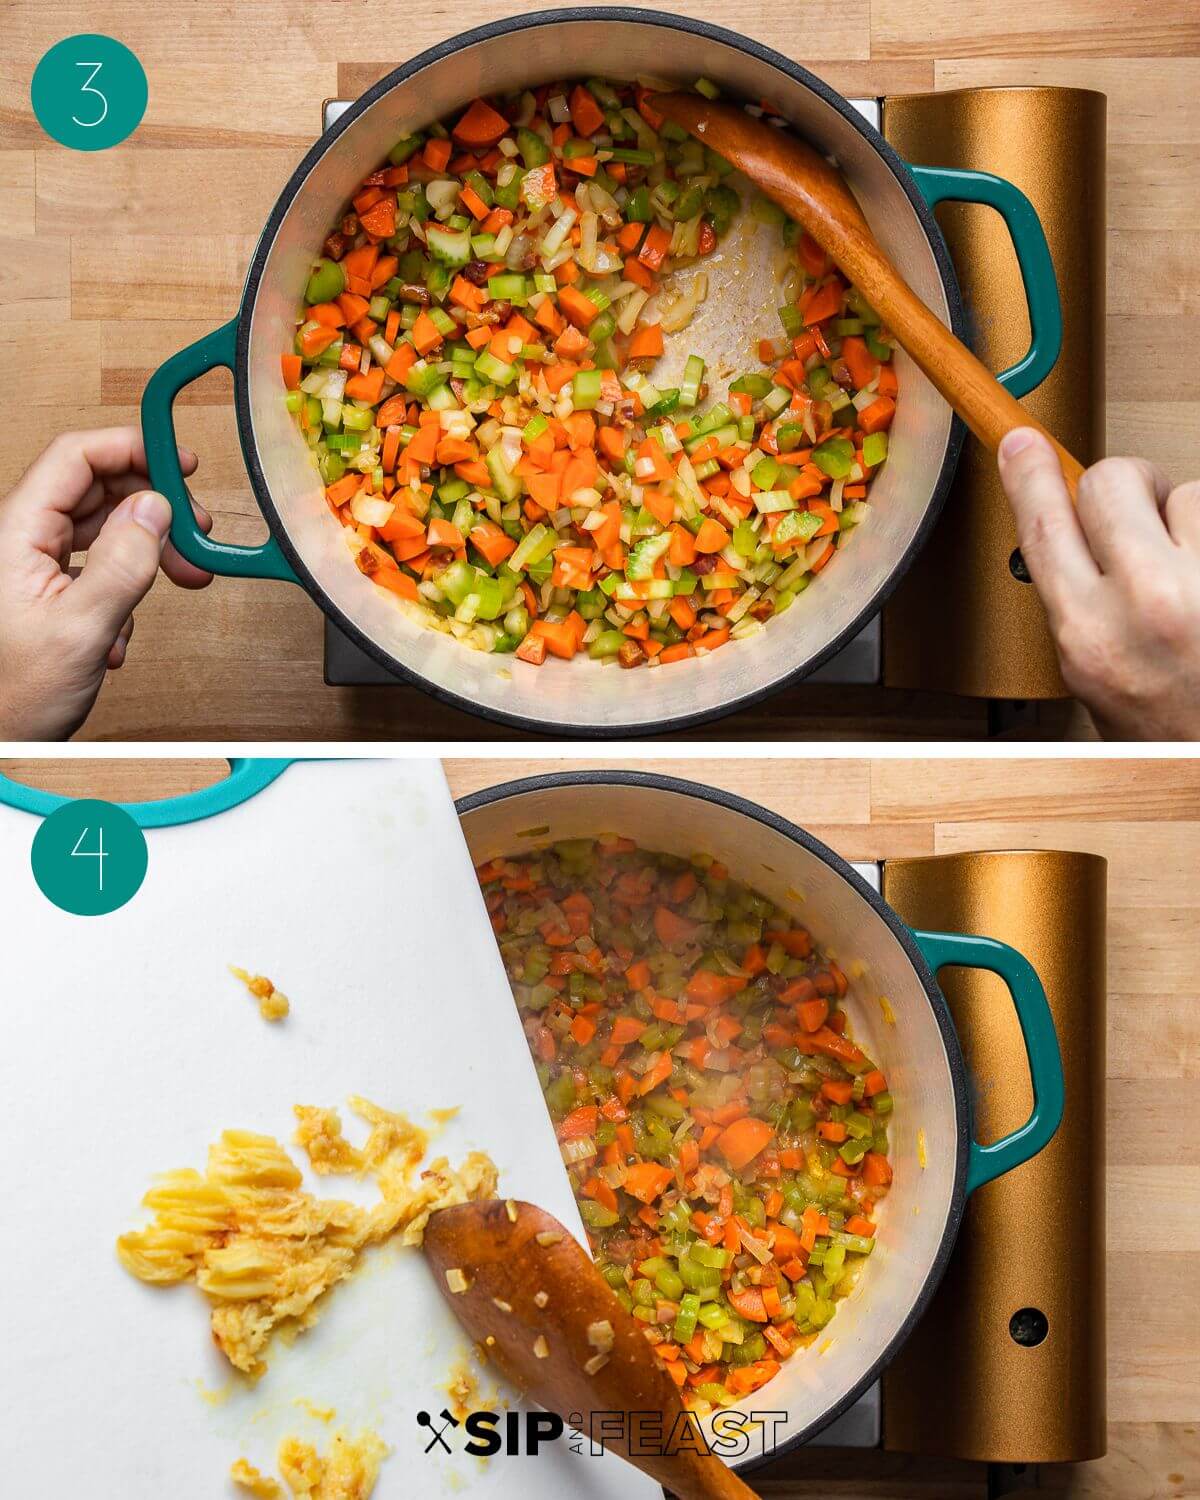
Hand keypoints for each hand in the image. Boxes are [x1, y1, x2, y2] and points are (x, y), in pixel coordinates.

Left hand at [0, 426, 212, 740]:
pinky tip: (124, 626)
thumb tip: (155, 508)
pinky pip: (99, 566)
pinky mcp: (50, 591)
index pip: (75, 457)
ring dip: (146, 553)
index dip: (131, 449)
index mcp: (14, 532)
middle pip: (97, 490)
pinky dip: (126, 588)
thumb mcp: (80, 628)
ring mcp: (35, 564)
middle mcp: (21, 539)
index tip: (180, 464)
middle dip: (152, 507)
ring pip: (103, 529)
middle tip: (195, 532)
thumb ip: (122, 562)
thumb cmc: (14, 695)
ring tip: (180, 579)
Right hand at [998, 428, 1199, 738]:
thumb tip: (1068, 530)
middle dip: (1126, 487)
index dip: (1030, 476)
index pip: (1045, 526)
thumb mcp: (1099, 679)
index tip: (1023, 444)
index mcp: (1092, 639)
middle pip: (1112, 481)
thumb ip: (1079, 604)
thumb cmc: (1176, 737)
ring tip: (1196, 575)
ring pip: (1189, 494)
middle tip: (1142, 514)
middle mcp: (1152, 606)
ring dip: (1191, 523)